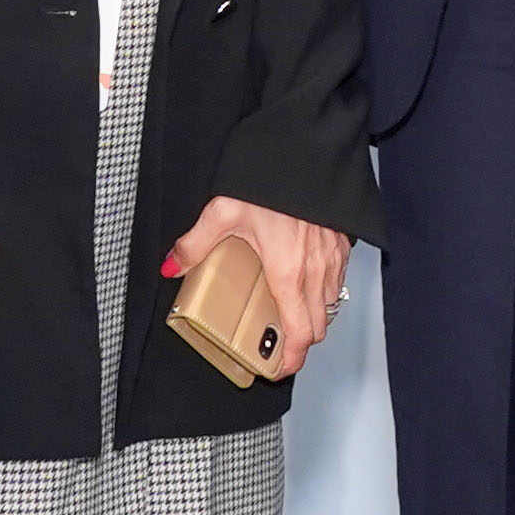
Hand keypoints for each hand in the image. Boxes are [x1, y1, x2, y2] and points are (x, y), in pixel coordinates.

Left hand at [153, 198, 352, 375]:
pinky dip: (322, 290)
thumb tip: (172, 266)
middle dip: (298, 341)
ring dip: (311, 315)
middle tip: (275, 343)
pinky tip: (302, 278)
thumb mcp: (222, 212)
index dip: (290, 359)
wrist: (305, 146)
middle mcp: (315, 271)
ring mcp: (332, 258)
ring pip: (329, 305)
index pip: (299, 334)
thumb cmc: (270, 178)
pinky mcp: (341, 242)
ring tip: (286, 312)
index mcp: (287, 273)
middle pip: (317, 327)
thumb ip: (195, 244)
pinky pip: (337, 280)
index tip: (277, 368)